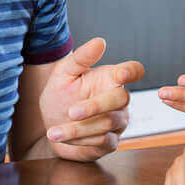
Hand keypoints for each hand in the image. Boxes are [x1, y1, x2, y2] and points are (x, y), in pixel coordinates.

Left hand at [39, 38, 144, 161]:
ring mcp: (118, 122)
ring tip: (53, 131)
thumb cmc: (60, 94)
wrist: (49, 124)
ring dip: (79, 128)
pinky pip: (103, 142)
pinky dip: (79, 140)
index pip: (134, 71)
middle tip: (70, 111)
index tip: (121, 75)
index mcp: (111, 78)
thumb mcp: (63, 73)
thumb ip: (81, 58)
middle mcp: (119, 99)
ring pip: (109, 123)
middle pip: (122, 99)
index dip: (132, 72)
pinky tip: (60, 137)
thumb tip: (100, 42)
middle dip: (95, 106)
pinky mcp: (111, 142)